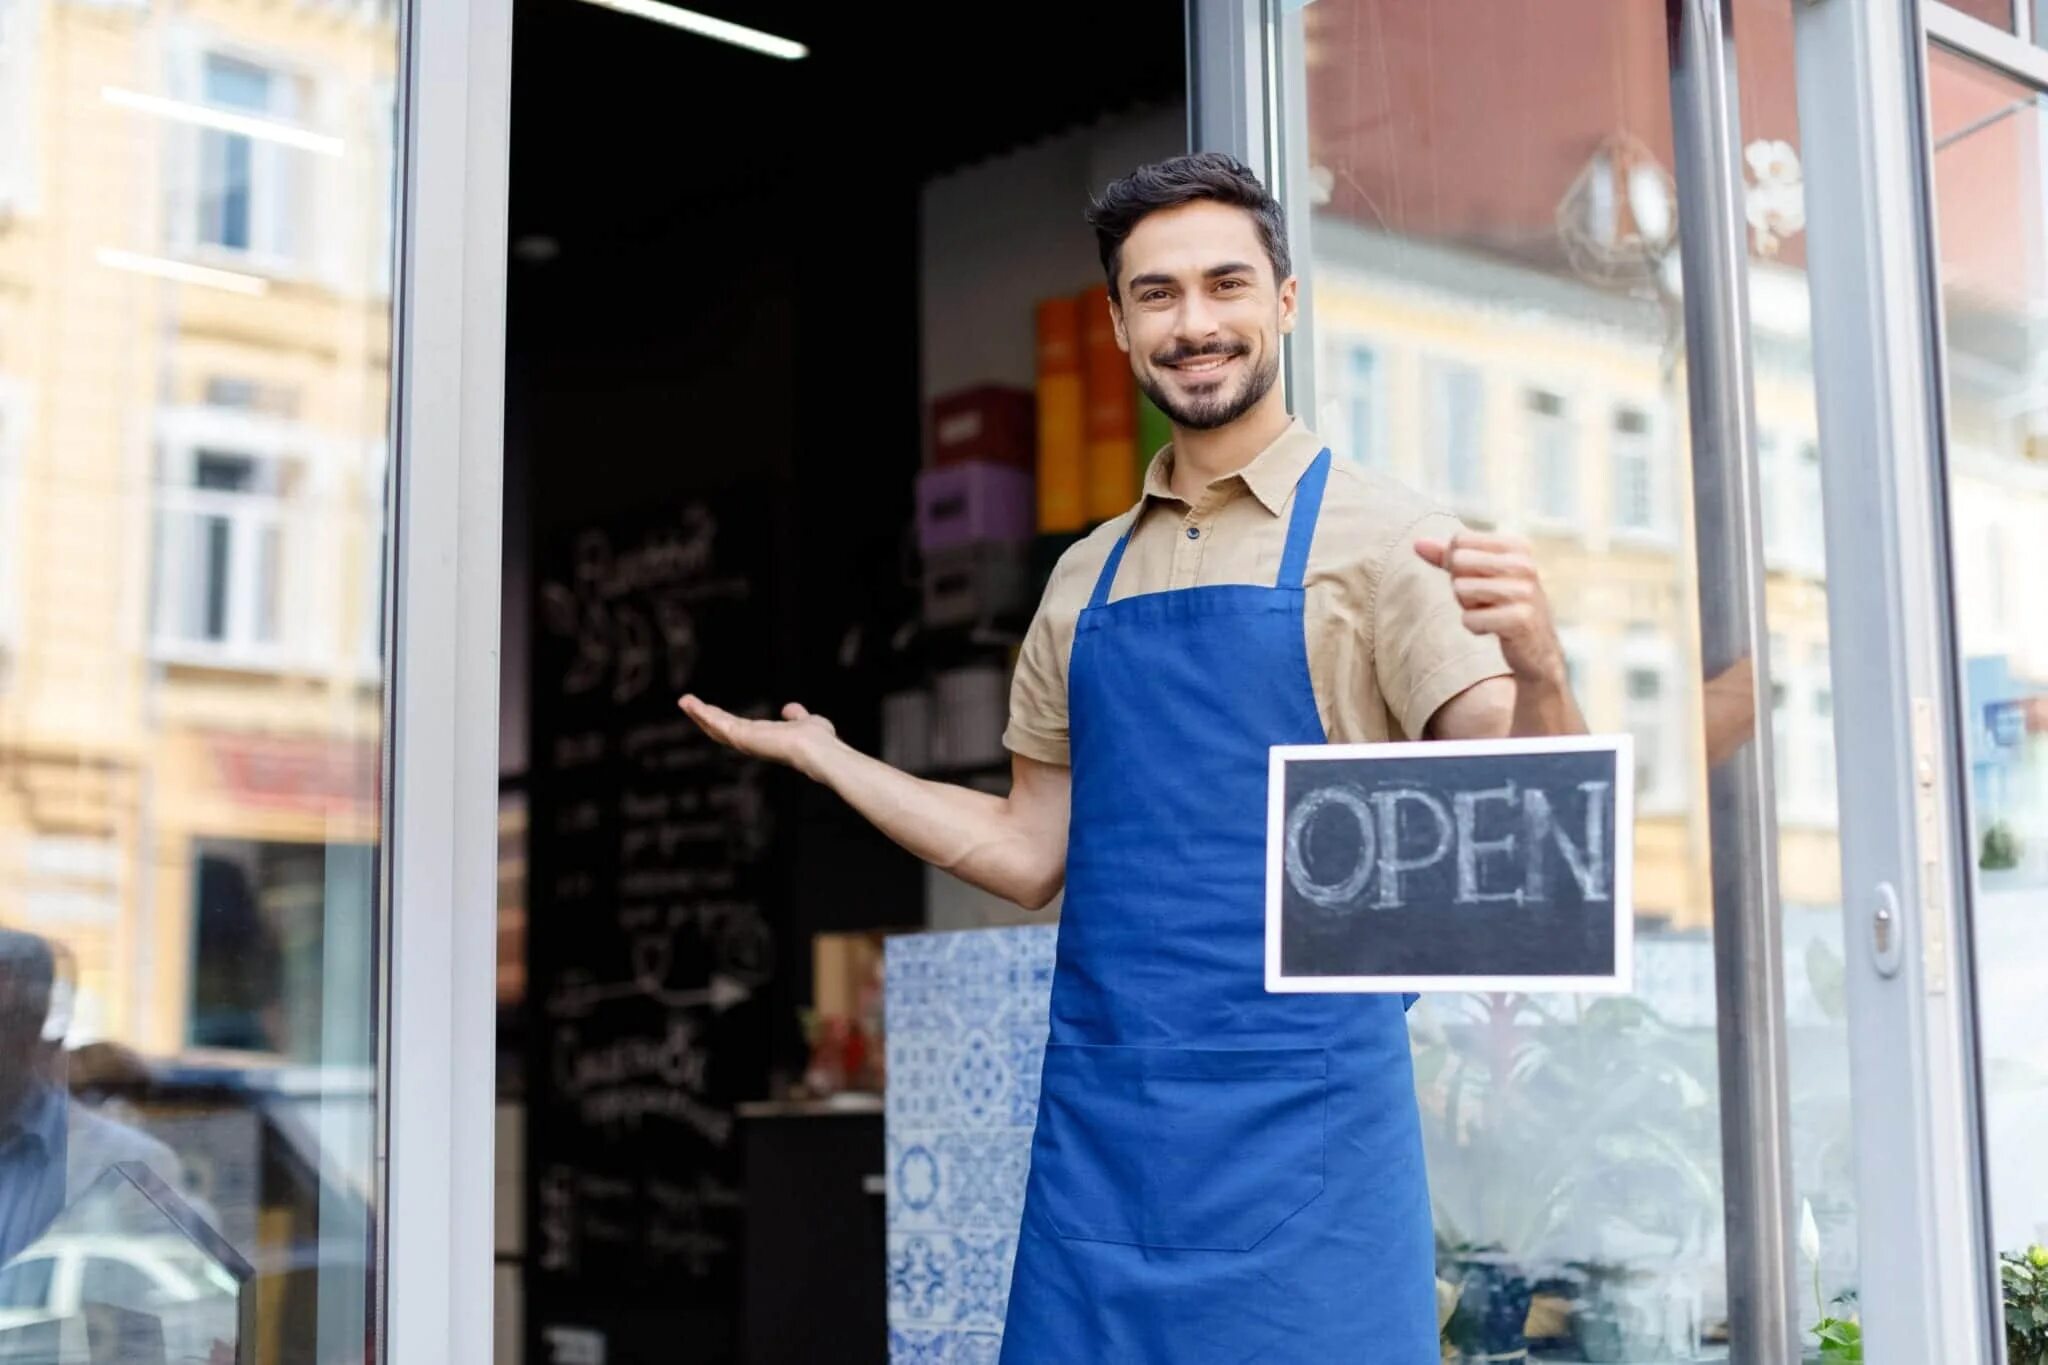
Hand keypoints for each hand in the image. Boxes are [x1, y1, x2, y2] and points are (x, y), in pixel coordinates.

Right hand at [678, 696, 836, 778]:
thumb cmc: (819, 741)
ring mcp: (746, 742)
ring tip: (684, 701)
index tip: (710, 710)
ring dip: (699, 713)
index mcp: (765, 738)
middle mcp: (753, 742)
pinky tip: (691, 704)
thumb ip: (796, 716)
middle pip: (722, 729)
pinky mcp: (742, 737)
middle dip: (704, 716)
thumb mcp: (806, 721)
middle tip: (687, 703)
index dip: (723, 719)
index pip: (739, 728)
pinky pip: (718, 724)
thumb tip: (789, 708)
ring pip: (717, 727)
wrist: (819, 750)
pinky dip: (703, 714)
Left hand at [1415, 531, 1565, 683]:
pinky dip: (1476, 627)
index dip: (1457, 564)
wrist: (1536, 648)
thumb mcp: (1478, 575)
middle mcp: (1524, 565)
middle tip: (1486, 600)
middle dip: (1462, 587)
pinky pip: (1469, 619)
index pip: (1459, 541)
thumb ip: (1448, 556)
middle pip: (1458, 562)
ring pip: (1461, 589)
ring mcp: (1524, 592)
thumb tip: (1417, 543)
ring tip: (1492, 613)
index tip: (1481, 580)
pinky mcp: (1519, 619)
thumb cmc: (1501, 604)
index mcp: (1516, 547)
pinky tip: (1496, 629)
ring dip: (1469, 608)